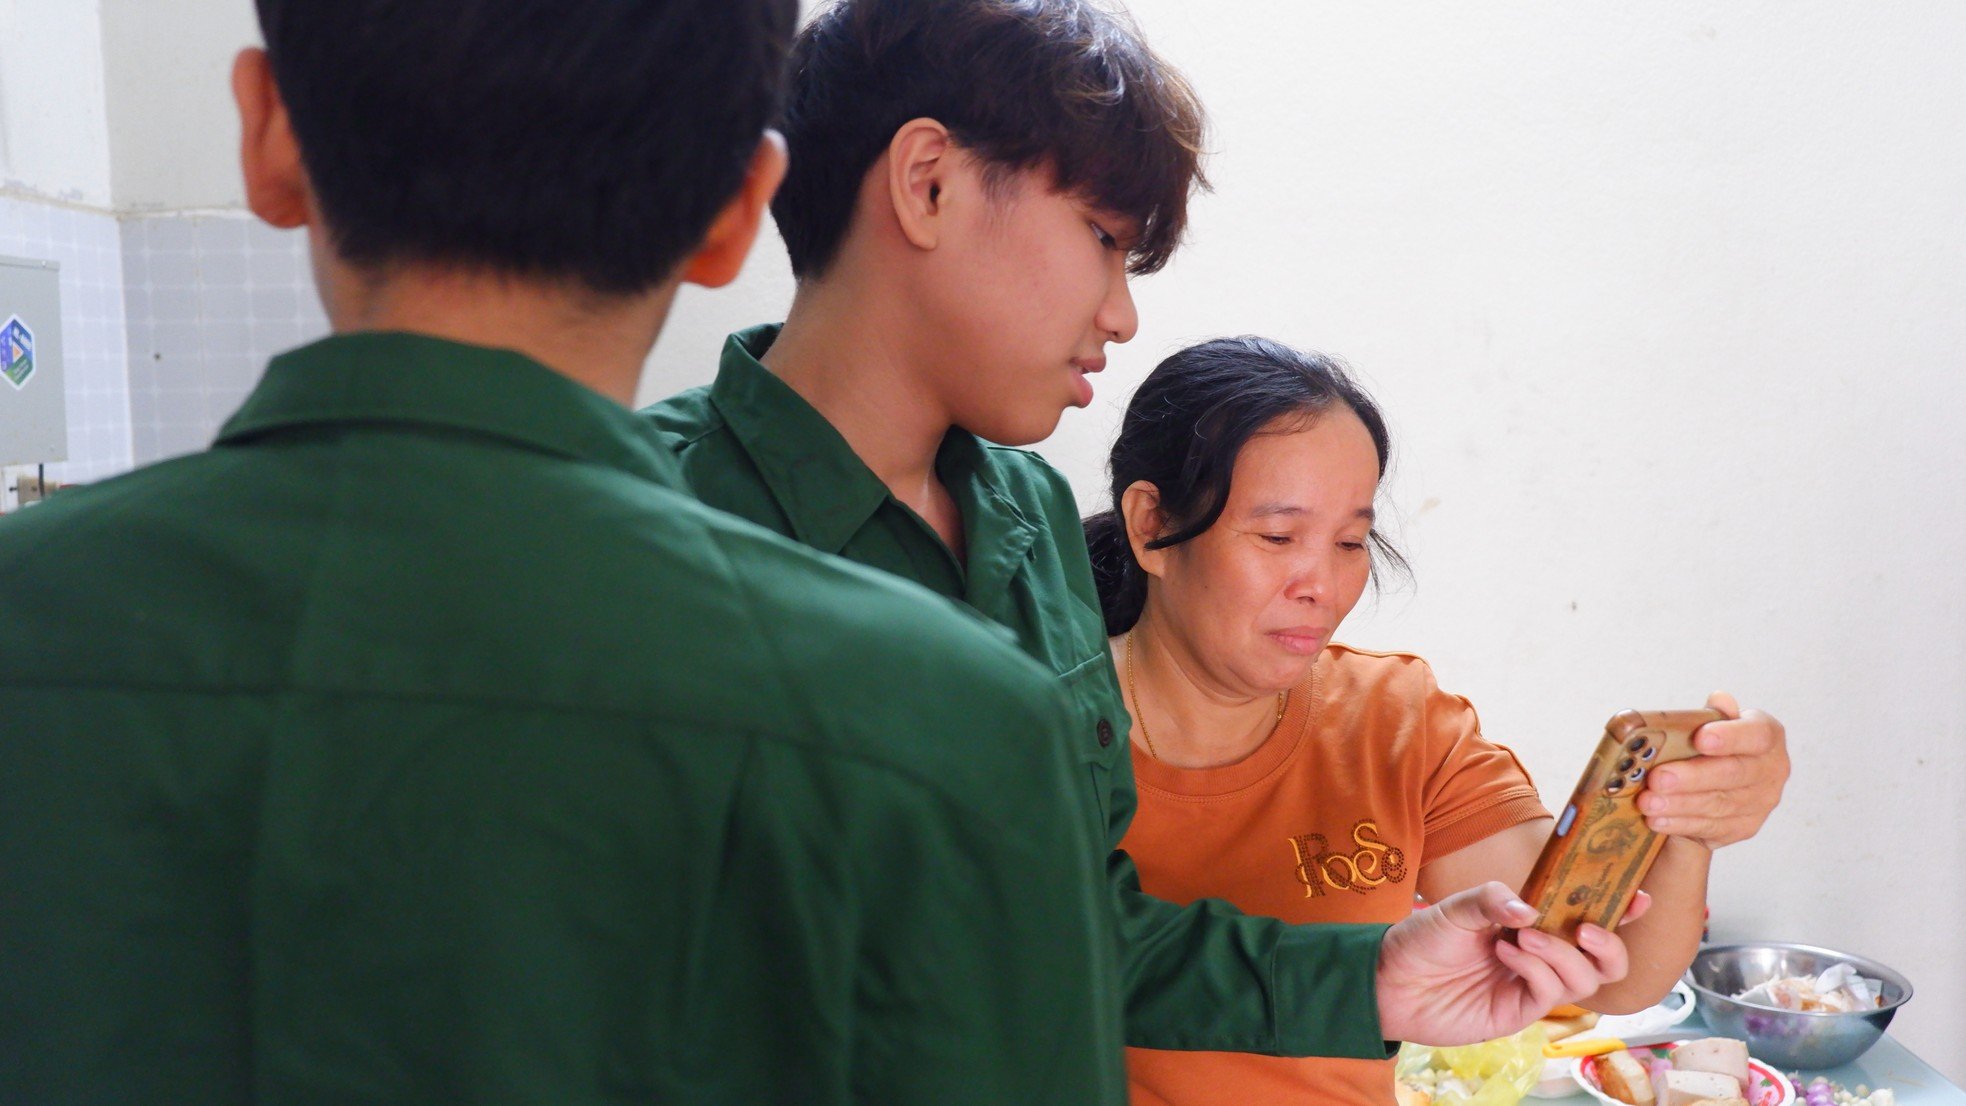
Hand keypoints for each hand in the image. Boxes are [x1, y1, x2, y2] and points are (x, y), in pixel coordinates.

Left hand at [1376, 883, 1646, 1045]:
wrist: (1388, 981)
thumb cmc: (1423, 939)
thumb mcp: (1456, 907)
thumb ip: (1493, 900)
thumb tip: (1532, 909)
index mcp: (1535, 921)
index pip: (1588, 915)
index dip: (1620, 907)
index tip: (1640, 896)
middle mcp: (1544, 954)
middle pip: (1605, 959)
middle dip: (1610, 944)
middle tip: (1588, 930)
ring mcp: (1534, 984)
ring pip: (1584, 979)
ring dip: (1563, 955)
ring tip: (1525, 938)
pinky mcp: (1519, 1011)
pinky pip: (1550, 994)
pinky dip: (1537, 970)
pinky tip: (1506, 952)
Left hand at [1639, 691, 1788, 848]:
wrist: (1720, 780)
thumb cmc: (1713, 747)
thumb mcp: (1713, 724)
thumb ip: (1714, 715)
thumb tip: (1720, 699)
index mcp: (1766, 736)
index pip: (1756, 735)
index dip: (1730, 736)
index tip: (1701, 738)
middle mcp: (1771, 770)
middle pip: (1732, 774)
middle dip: (1692, 777)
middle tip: (1657, 778)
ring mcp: (1761, 802)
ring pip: (1718, 804)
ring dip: (1678, 804)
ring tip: (1647, 801)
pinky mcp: (1744, 827)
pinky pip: (1711, 827)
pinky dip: (1680, 823)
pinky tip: (1656, 819)